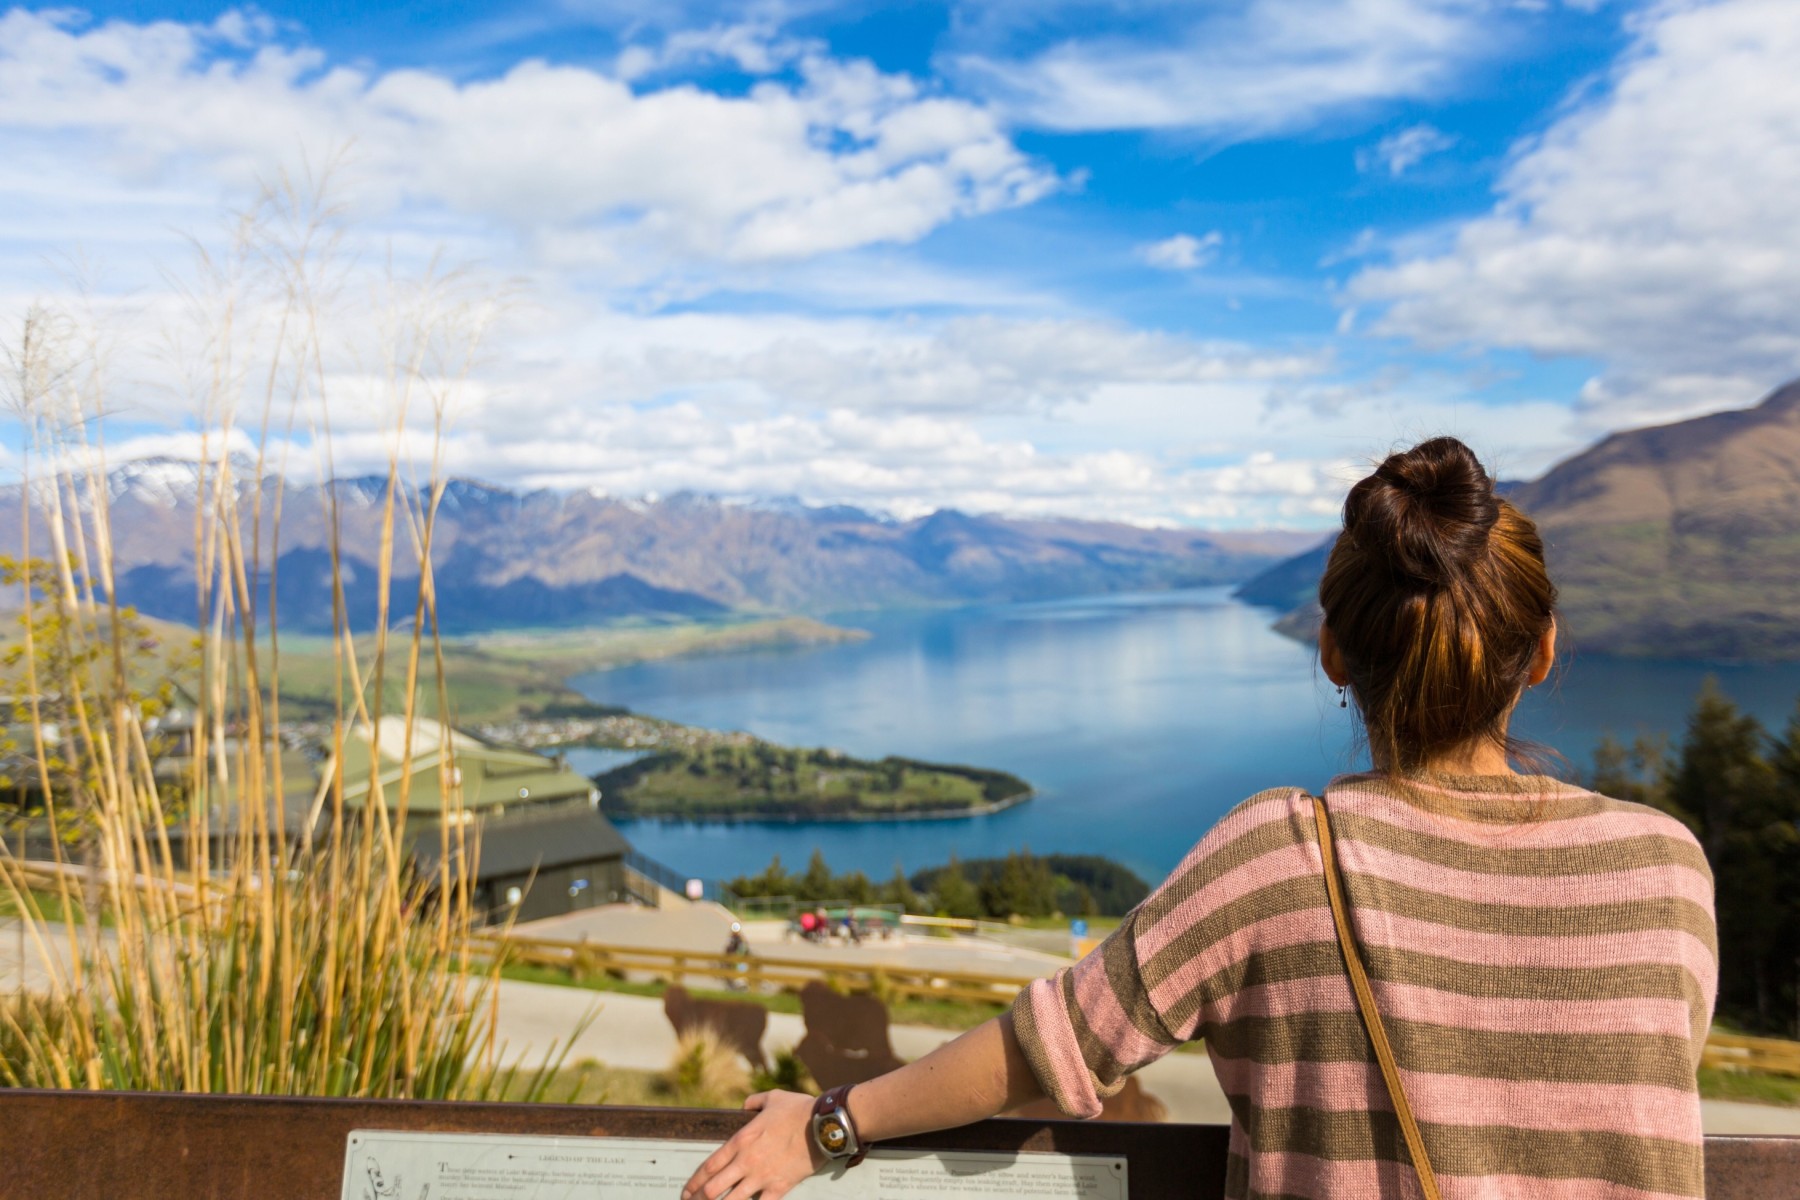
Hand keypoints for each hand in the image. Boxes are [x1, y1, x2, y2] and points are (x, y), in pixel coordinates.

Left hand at [682, 1090, 823, 1199]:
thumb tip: (746, 1105)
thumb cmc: (798, 1109)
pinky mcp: (779, 1187)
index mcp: (741, 1140)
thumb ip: (754, 1102)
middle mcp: (747, 1161)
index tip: (686, 1191)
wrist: (822, 1125)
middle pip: (713, 1189)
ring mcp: (762, 1177)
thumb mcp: (772, 1098)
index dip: (695, 1182)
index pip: (710, 1166)